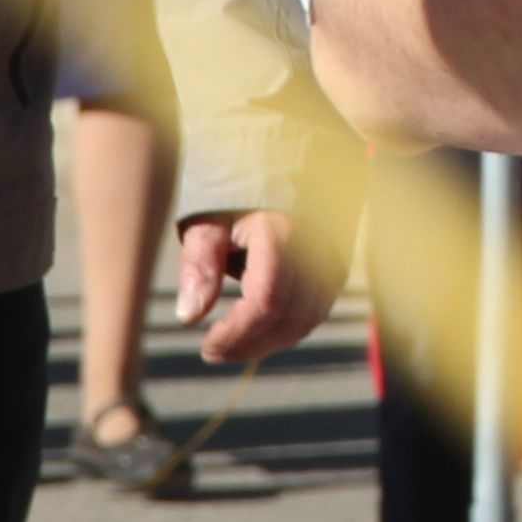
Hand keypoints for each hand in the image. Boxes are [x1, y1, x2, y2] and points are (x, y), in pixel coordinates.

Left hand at [176, 208, 333, 364]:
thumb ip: (199, 265)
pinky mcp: (334, 270)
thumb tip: (188, 317)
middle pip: (285, 317)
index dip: (236, 333)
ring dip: (266, 342)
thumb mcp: (208, 223)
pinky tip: (257, 331)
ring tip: (231, 344)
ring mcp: (328, 260)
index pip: (265, 300)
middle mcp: (311, 249)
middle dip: (247, 344)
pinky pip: (315, 313)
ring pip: (304, 321)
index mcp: (277, 233)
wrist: (281, 169)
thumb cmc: (236, 200)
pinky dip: (285, 330)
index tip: (206, 346)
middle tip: (212, 352)